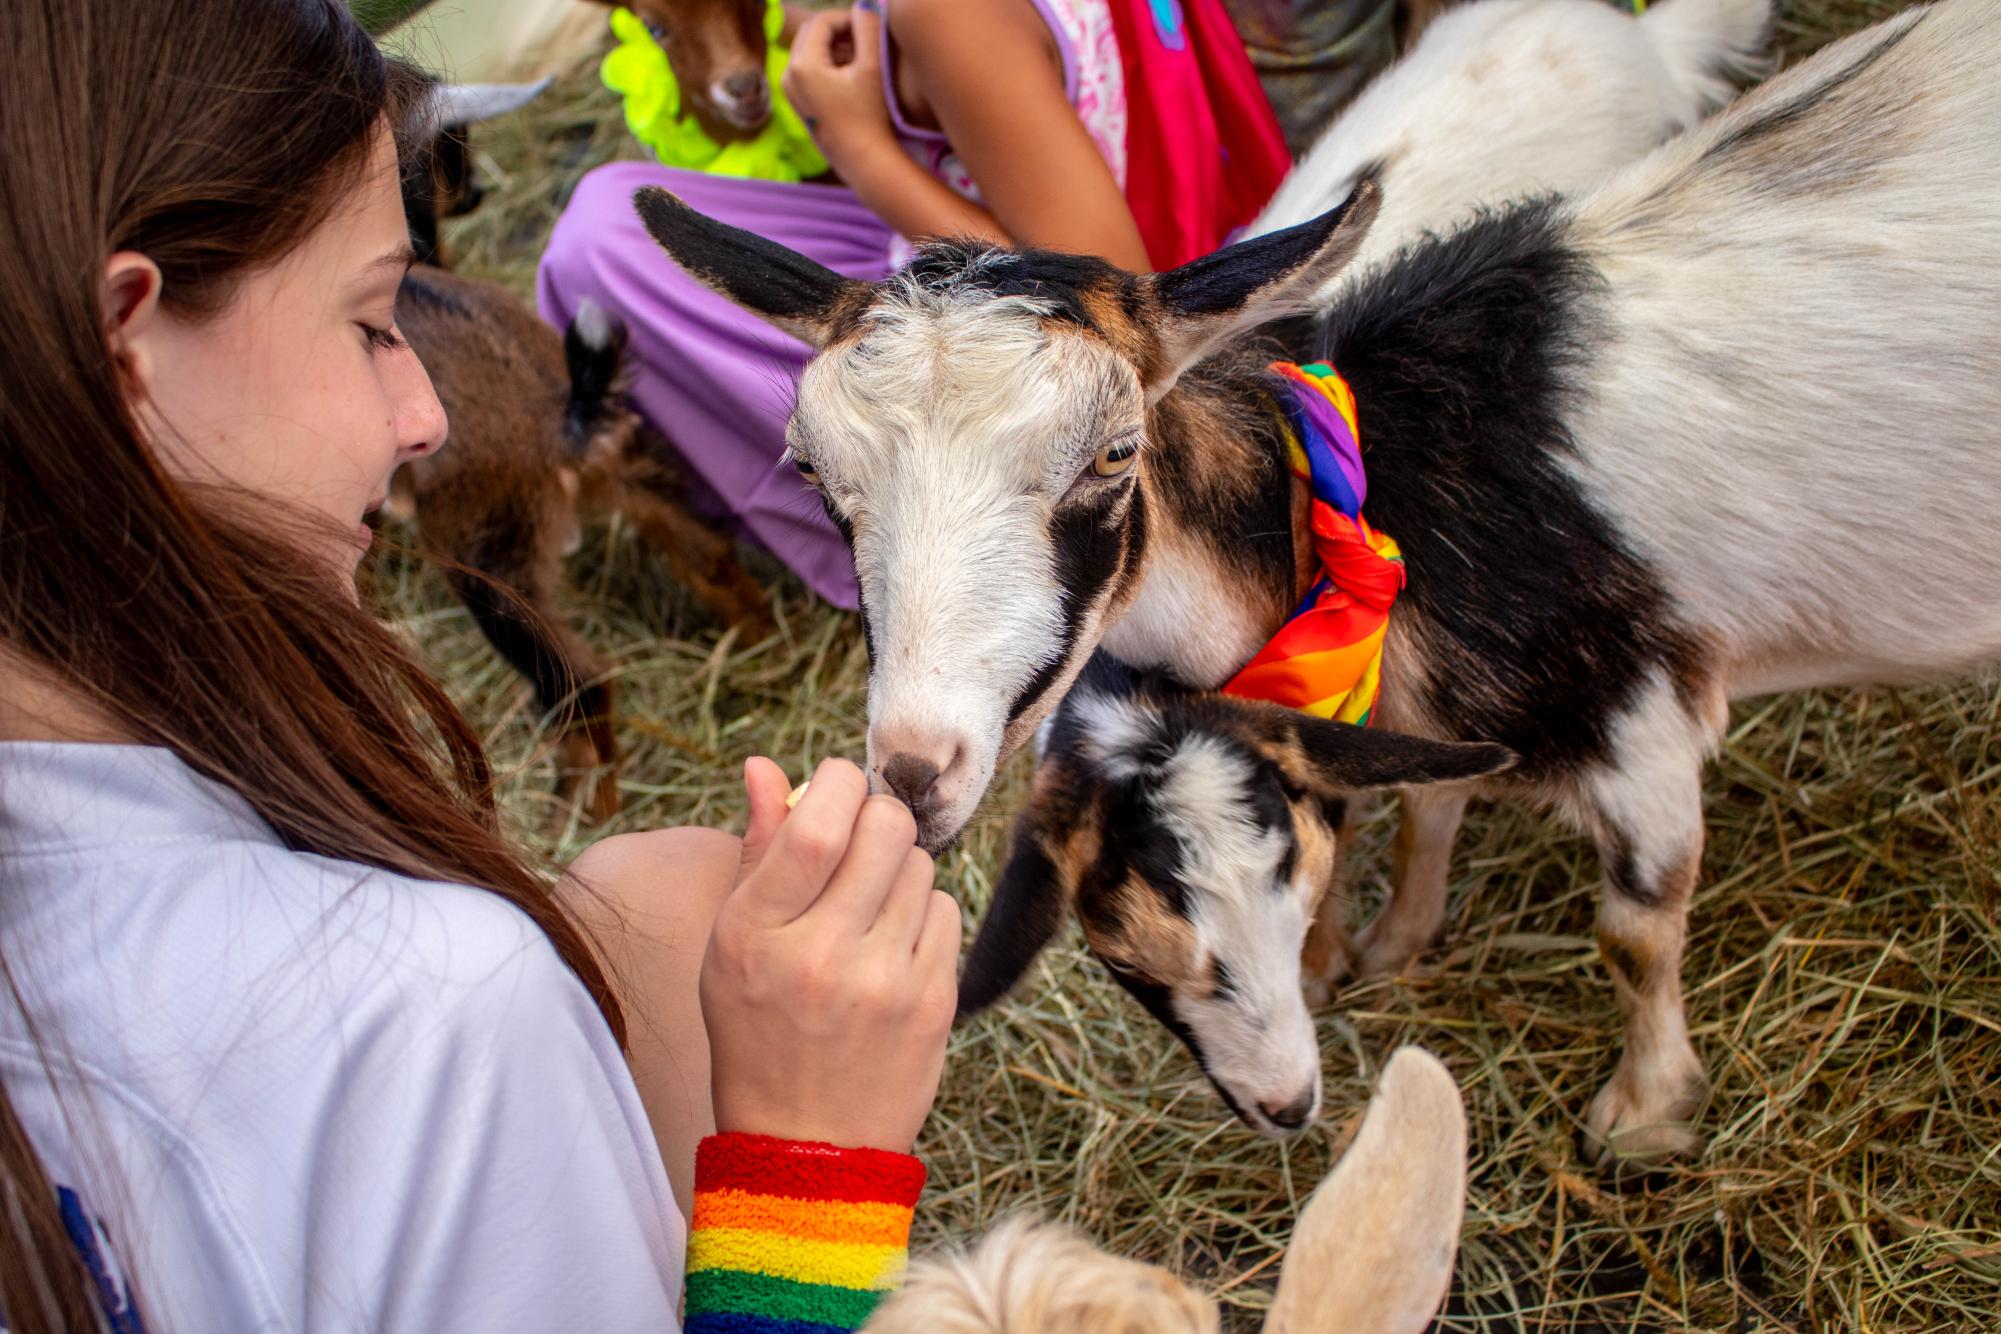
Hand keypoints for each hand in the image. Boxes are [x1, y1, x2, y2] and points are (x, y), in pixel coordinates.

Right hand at [700, 756, 959, 1153]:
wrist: (805, 1148)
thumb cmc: (758, 1032)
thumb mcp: (730, 946)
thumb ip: (757, 851)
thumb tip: (767, 766)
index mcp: (755, 933)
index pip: (820, 820)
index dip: (838, 782)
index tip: (836, 789)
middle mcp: (820, 954)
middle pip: (886, 827)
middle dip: (876, 818)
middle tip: (859, 843)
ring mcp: (884, 982)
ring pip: (921, 865)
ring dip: (898, 870)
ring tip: (869, 909)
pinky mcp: (932, 1004)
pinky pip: (945, 910)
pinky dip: (922, 915)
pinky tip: (893, 947)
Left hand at [782, 7, 892, 162]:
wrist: (863, 160)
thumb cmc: (870, 115)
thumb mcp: (872, 67)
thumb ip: (869, 28)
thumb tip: (865, 3)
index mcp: (802, 65)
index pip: (823, 21)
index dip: (849, 18)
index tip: (872, 26)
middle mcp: (788, 75)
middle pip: (812, 33)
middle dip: (839, 30)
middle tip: (867, 38)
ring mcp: (790, 90)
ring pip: (810, 50)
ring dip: (835, 46)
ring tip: (862, 56)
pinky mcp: (798, 102)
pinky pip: (809, 68)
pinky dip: (829, 63)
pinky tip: (852, 74)